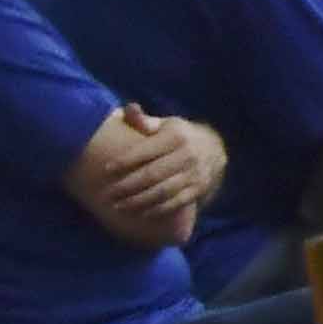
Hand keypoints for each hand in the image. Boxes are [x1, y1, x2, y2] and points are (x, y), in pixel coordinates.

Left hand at [73, 114, 224, 241]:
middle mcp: (188, 155)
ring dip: (139, 201)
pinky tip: (141, 214)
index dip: (124, 161)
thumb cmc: (180, 136)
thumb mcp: (166, 124)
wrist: (216, 149)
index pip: (145, 151)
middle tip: (108, 195)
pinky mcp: (199, 189)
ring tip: (118, 207)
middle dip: (127, 186)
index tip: (106, 169)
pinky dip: (158, 209)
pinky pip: (177, 202)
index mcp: (176, 136)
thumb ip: (145, 120)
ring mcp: (195, 174)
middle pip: (152, 175)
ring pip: (163, 191)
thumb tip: (129, 109)